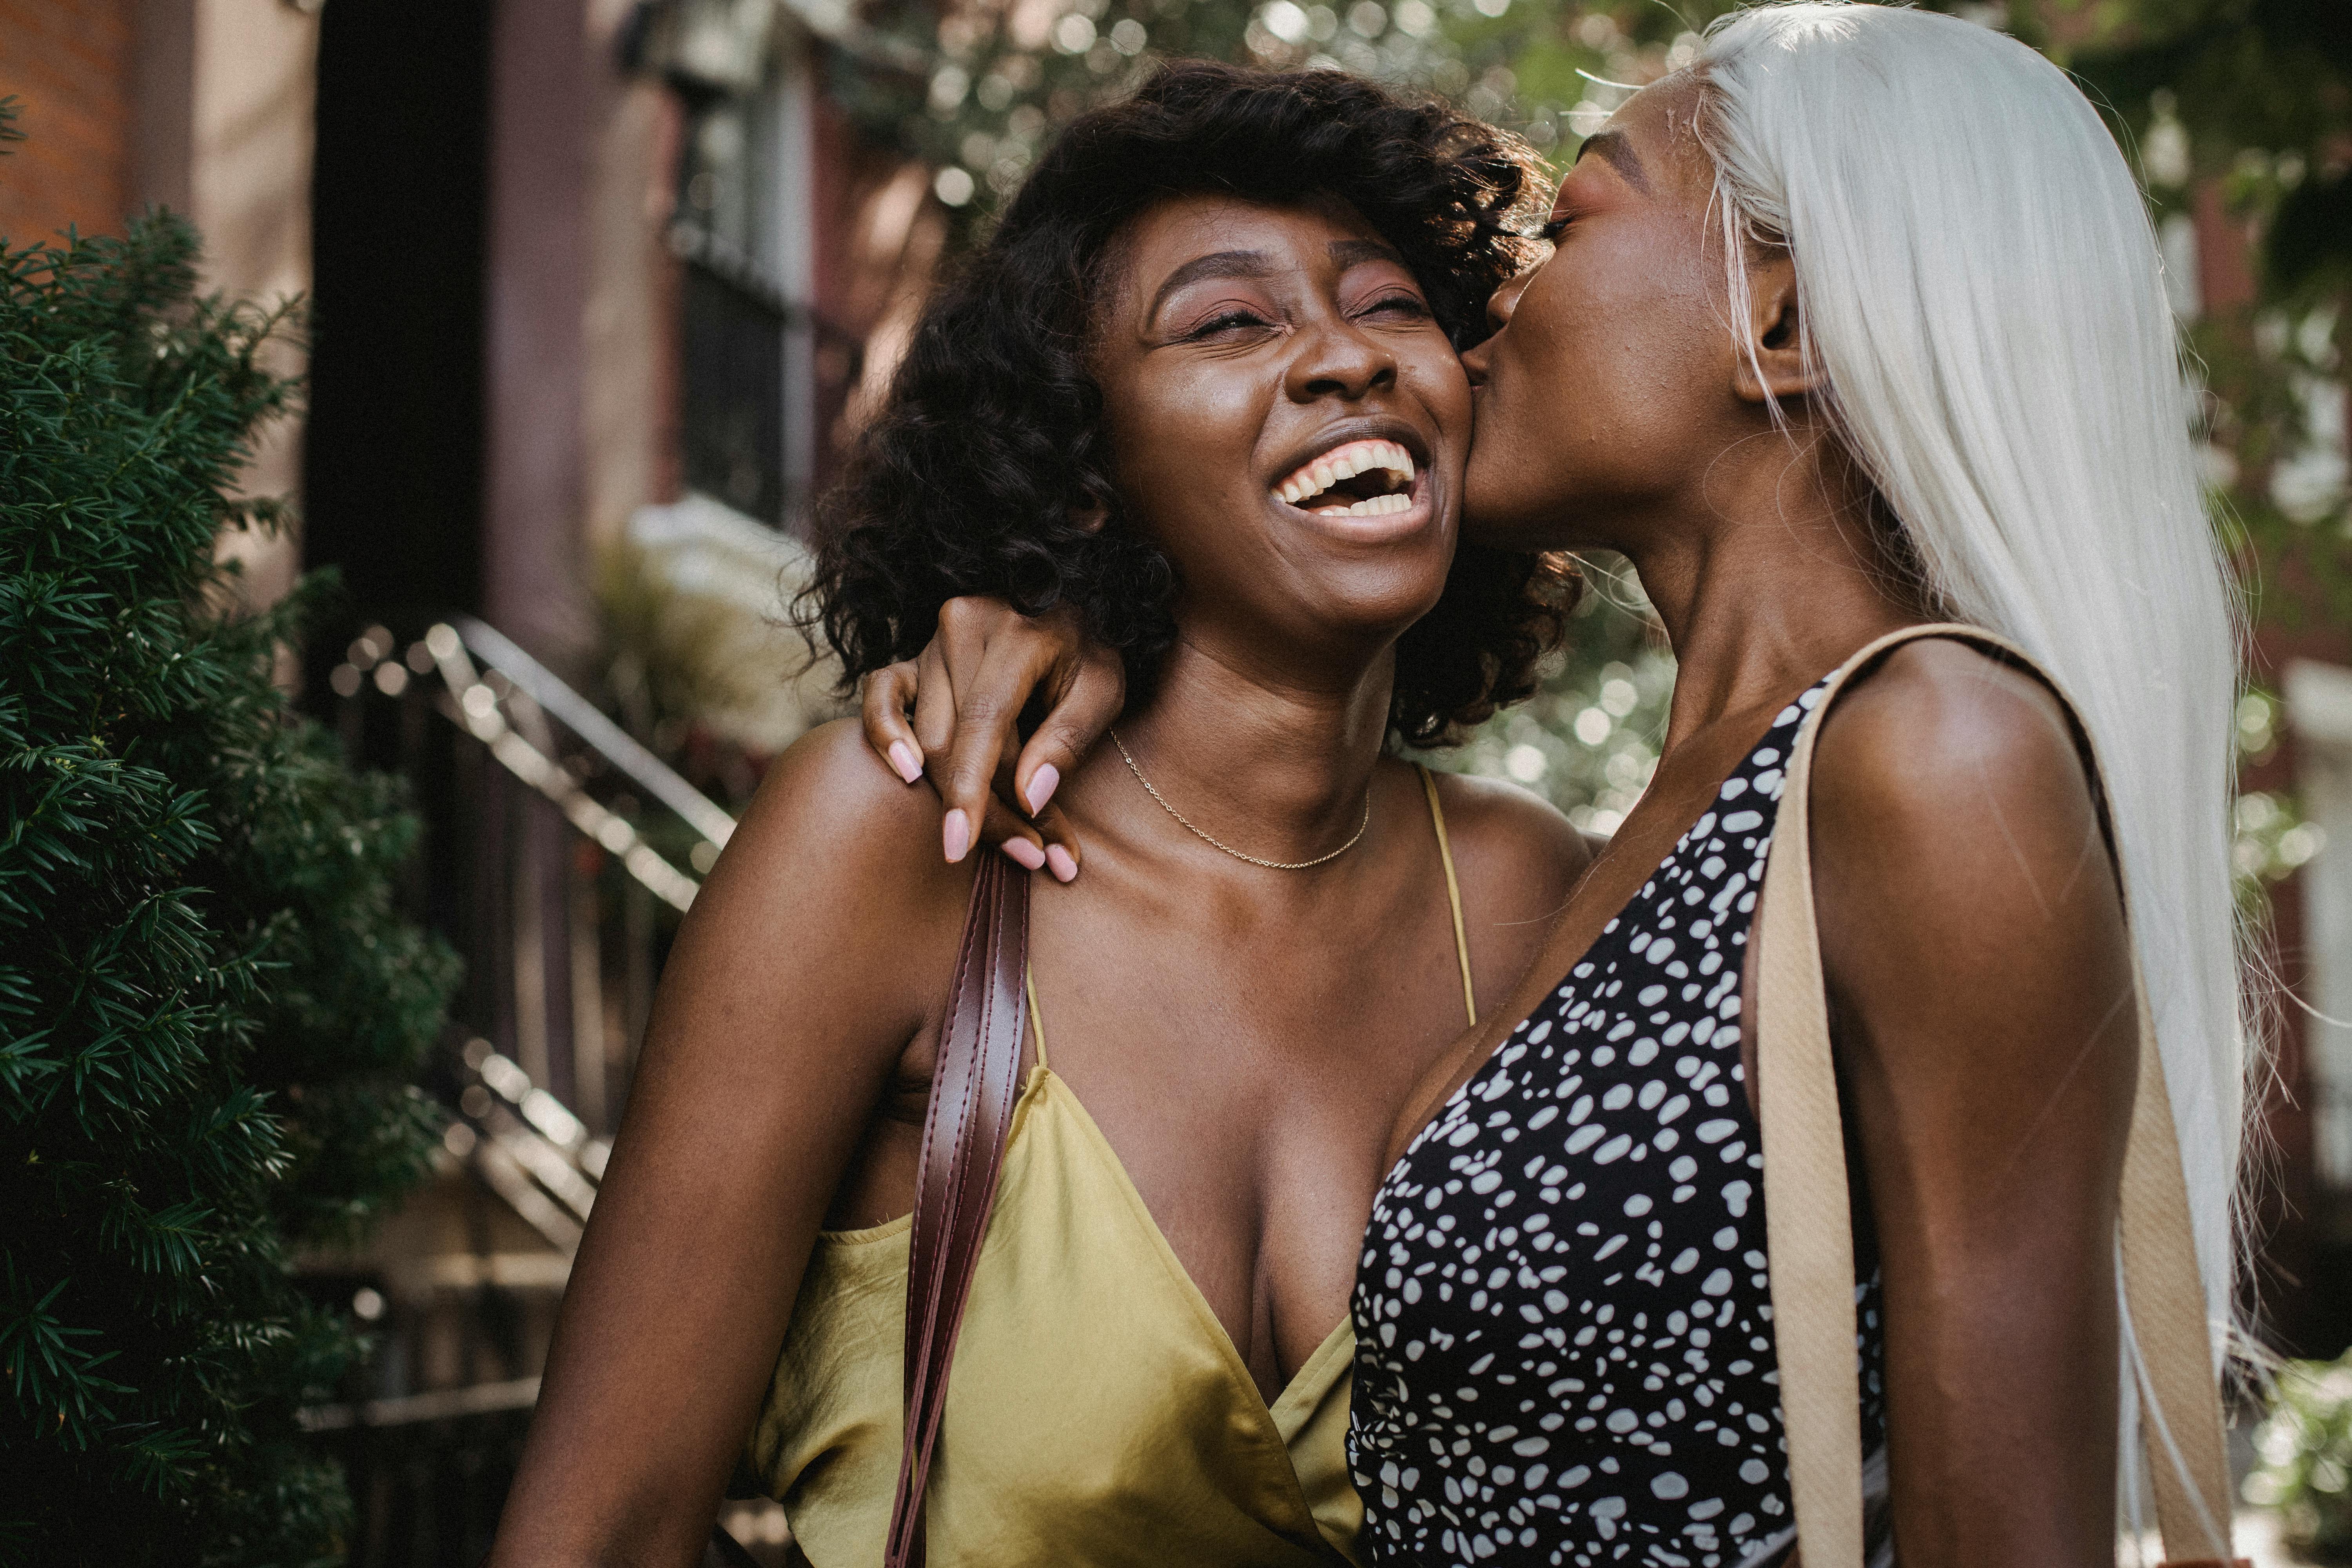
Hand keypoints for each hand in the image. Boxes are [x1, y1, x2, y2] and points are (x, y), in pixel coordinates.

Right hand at [860, 597, 1124, 879]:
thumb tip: (1030, 797)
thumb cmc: (1092, 651)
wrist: (1071, 606)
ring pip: (927, 739)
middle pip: (954, 742)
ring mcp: (931, 642)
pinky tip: (905, 774)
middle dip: (987, 810)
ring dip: (961, 796)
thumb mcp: (1105, 687)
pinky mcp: (913, 657)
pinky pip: (882, 698)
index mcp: (1015, 632)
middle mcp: (961, 628)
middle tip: (1034, 855)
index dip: (973, 792)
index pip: (983, 724)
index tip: (963, 847)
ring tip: (1017, 839)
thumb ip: (1068, 737)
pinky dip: (886, 736)